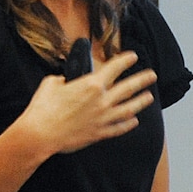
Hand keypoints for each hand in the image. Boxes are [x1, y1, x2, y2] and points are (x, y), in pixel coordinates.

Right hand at [13, 51, 156, 157]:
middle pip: (129, 87)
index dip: (126, 60)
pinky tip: (135, 121)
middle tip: (152, 75)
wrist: (40, 134)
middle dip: (142, 79)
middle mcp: (101, 100)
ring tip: (149, 97)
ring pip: (129, 108)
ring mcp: (103, 118)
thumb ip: (64, 80)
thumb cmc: (43, 109)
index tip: (134, 57)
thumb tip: (67, 82)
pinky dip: (129, 124)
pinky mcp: (99, 133)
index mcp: (91, 85)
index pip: (114, 68)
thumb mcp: (51, 84)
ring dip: (141, 102)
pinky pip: (119, 128)